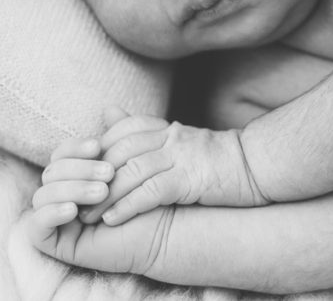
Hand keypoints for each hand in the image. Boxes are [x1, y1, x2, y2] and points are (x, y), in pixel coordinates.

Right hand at [28, 136, 174, 275]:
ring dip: (71, 189)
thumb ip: (121, 136)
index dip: (75, 147)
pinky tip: (73, 210)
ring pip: (42, 197)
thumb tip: (110, 109)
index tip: (99, 146)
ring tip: (102, 192)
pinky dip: (50, 214)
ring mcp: (58, 221)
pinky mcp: (55, 244)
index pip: (61, 155)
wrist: (167, 227)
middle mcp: (64, 196)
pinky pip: (35, 228)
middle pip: (50, 173)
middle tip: (108, 174)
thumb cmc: (152, 193)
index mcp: (78, 175)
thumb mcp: (134, 159)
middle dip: (77, 170)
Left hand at [80, 107, 267, 226]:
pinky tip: (113, 220)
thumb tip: (108, 112)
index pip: (121, 131)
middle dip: (93, 177)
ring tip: (87, 217)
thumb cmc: (218, 159)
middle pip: (119, 150)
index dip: (98, 151)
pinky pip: (151, 191)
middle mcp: (171, 137)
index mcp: (168, 128)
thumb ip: (144, 130)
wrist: (258, 166)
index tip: (82, 174)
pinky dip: (128, 206)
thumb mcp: (179, 139)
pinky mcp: (190, 178)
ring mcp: (181, 156)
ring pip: (130, 171)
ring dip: (104, 196)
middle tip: (74, 200)